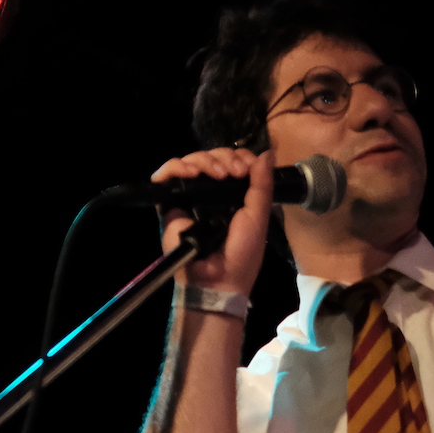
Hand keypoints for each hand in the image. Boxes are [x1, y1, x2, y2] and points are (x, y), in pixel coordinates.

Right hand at [150, 146, 274, 294]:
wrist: (218, 279)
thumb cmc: (241, 253)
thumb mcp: (258, 217)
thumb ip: (262, 186)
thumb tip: (266, 153)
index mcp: (232, 194)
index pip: (231, 161)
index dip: (239, 157)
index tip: (246, 167)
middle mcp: (209, 192)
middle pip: (211, 157)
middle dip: (224, 157)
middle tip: (234, 172)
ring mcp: (189, 197)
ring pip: (191, 161)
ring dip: (204, 160)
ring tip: (217, 173)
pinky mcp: (169, 204)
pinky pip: (167, 175)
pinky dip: (177, 167)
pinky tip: (190, 172)